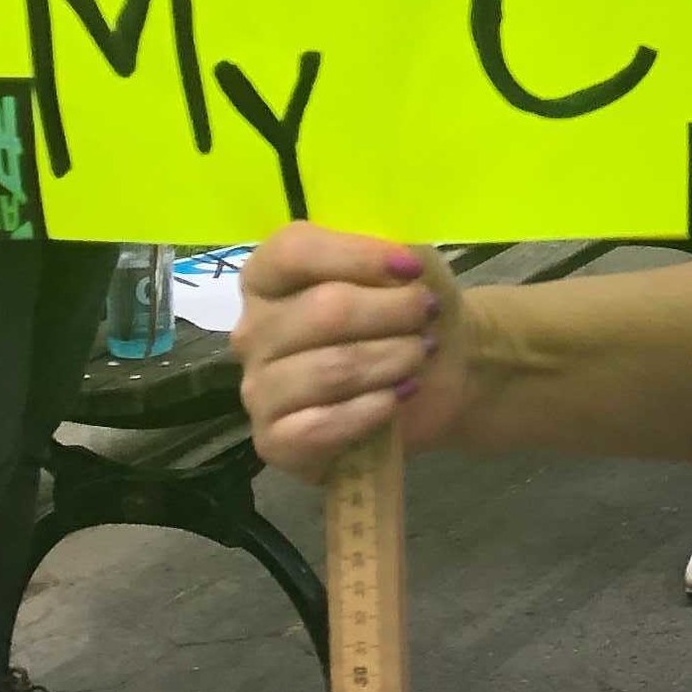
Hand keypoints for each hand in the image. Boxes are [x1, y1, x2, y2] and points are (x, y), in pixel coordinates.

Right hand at [237, 228, 471, 475]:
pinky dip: (371, 410)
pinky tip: (397, 397)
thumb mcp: (409, 263)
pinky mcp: (274, 442)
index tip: (411, 267)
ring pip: (329, 369)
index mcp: (269, 276)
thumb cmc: (408, 310)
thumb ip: (394, 248)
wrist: (437, 376)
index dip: (356, 256)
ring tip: (420, 354)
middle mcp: (253, 331)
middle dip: (391, 311)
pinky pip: (319, 427)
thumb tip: (396, 260)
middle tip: (427, 314)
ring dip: (391, 358)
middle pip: (321, 311)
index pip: (291, 252)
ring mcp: (258, 390)